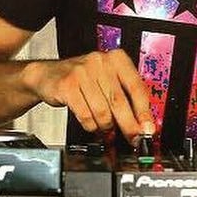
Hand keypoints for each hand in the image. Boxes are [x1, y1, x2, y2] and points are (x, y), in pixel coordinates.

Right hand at [26, 48, 153, 143]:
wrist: (48, 75)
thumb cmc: (84, 79)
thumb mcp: (107, 79)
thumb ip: (125, 96)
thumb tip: (142, 122)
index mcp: (117, 58)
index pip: (136, 87)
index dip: (143, 111)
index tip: (148, 128)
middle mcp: (101, 62)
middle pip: (120, 101)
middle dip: (129, 124)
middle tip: (134, 138)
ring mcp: (83, 73)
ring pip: (102, 111)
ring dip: (106, 126)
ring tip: (107, 130)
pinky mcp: (67, 86)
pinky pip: (85, 115)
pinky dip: (91, 126)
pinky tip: (93, 126)